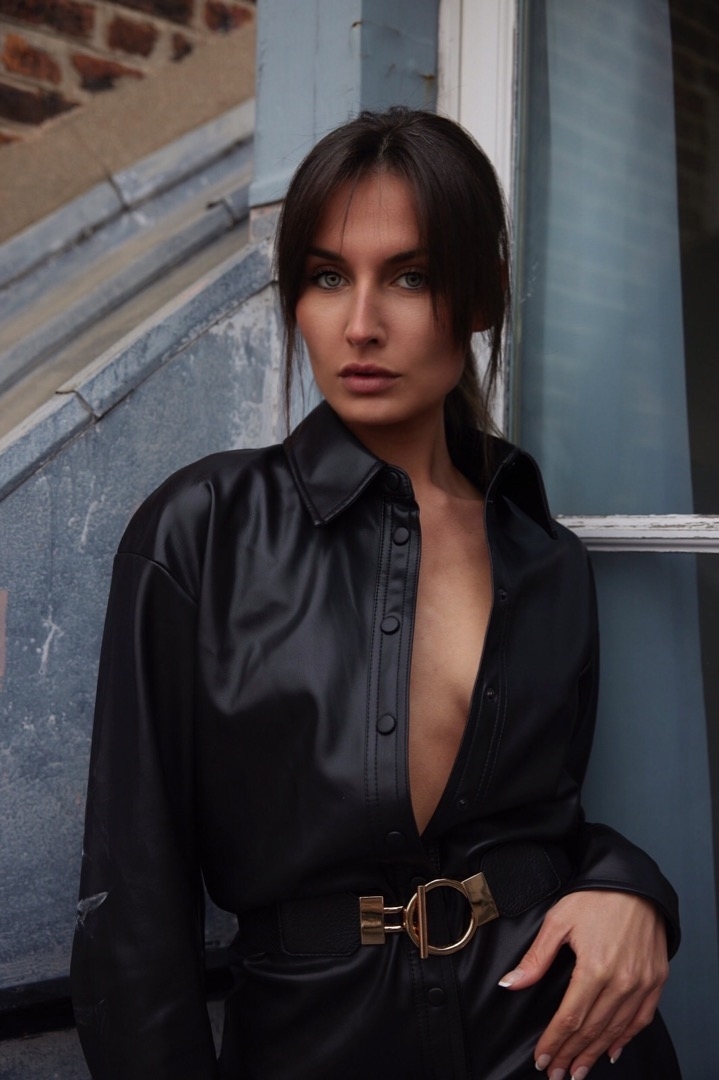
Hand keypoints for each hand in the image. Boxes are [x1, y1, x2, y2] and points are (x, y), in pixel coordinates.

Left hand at [498, 890, 668, 1078]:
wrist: (634, 883)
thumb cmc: (595, 898)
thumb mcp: (558, 922)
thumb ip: (536, 959)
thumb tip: (510, 984)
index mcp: (594, 968)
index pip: (570, 1018)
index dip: (555, 1042)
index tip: (542, 1059)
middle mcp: (621, 981)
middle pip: (592, 1029)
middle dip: (572, 1055)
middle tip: (557, 1073)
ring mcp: (642, 983)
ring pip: (616, 1029)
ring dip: (595, 1053)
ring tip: (579, 1070)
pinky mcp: (656, 980)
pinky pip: (641, 1018)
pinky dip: (626, 1037)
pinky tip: (611, 1050)